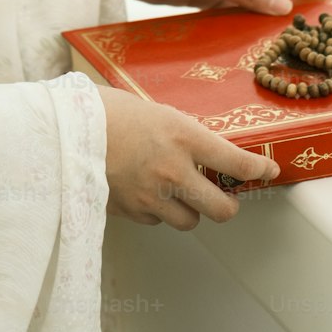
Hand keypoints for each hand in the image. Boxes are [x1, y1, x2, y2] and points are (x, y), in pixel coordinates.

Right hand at [97, 85, 280, 229]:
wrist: (63, 129)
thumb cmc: (105, 110)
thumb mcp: (154, 111)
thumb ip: (181, 133)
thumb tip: (203, 150)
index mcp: (182, 136)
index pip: (235, 162)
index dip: (258, 169)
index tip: (268, 170)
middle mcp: (173, 170)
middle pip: (222, 209)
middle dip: (227, 204)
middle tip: (224, 195)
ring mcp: (152, 196)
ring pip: (189, 221)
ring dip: (189, 209)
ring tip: (176, 191)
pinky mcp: (131, 212)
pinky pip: (156, 220)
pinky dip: (156, 210)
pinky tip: (144, 190)